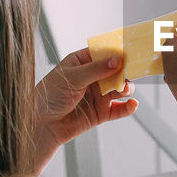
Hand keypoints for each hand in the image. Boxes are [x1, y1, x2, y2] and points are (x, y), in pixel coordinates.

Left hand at [32, 47, 138, 171]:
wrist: (42, 124)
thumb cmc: (49, 96)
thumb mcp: (72, 78)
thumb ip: (96, 69)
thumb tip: (117, 60)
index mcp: (83, 62)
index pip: (104, 53)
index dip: (117, 52)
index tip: (130, 52)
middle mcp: (93, 77)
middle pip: (116, 70)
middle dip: (126, 71)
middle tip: (134, 71)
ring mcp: (98, 95)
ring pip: (120, 88)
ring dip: (126, 88)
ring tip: (124, 89)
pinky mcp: (101, 112)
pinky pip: (119, 109)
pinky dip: (128, 107)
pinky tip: (132, 104)